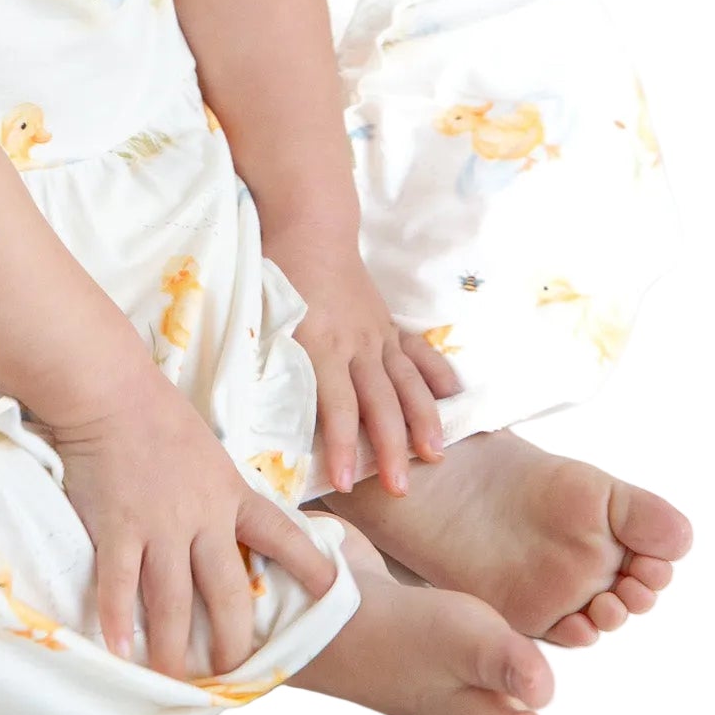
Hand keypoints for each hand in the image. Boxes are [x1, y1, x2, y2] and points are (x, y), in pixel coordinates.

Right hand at [45, 367, 340, 680]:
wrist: (111, 388)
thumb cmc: (153, 409)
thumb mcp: (205, 450)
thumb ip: (218, 488)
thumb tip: (228, 515)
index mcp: (230, 493)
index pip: (280, 535)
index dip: (309, 567)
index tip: (333, 593)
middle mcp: (203, 517)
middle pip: (229, 594)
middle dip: (233, 641)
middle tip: (230, 673)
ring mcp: (160, 526)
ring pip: (175, 602)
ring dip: (176, 648)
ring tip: (177, 680)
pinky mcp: (119, 528)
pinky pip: (121, 585)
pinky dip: (119, 621)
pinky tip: (121, 651)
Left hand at [279, 248, 463, 496]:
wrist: (309, 226)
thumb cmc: (277, 273)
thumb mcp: (262, 315)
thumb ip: (267, 359)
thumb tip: (257, 409)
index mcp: (321, 343)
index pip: (336, 405)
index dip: (341, 446)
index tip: (342, 482)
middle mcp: (357, 343)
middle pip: (380, 403)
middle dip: (391, 448)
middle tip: (400, 488)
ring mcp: (378, 334)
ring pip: (407, 383)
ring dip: (424, 420)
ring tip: (435, 455)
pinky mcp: (389, 325)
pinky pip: (420, 353)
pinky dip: (439, 375)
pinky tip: (457, 399)